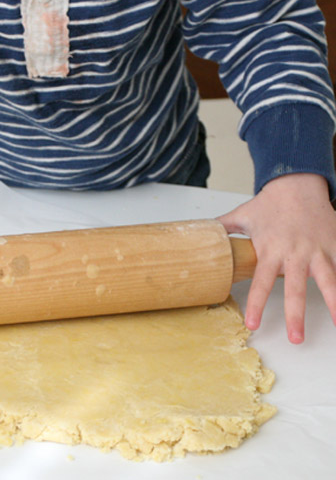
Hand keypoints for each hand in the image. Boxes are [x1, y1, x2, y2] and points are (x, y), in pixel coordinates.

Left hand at [218, 173, 335, 343]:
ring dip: (335, 305)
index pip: (260, 283)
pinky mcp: (335, 245)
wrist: (298, 183)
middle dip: (296, 316)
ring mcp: (318, 250)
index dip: (256, 305)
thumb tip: (201, 235)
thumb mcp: (241, 216)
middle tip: (295, 339)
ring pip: (329, 281)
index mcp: (270, 250)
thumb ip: (223, 229)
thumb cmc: (268, 203)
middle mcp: (295, 254)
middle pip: (296, 290)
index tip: (253, 324)